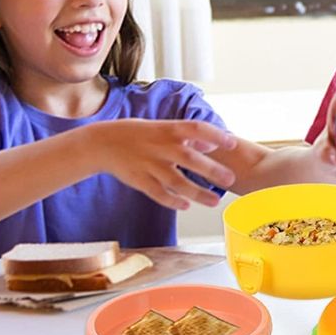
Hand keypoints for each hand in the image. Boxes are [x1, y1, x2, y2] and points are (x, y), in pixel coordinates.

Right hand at [88, 118, 237, 209]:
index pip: (196, 128)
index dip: (215, 135)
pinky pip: (157, 193)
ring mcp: (149, 164)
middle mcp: (160, 146)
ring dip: (197, 193)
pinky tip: (186, 206)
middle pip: (189, 159)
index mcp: (168, 129)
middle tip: (231, 180)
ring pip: (175, 181)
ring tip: (215, 202)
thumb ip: (188, 137)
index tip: (233, 143)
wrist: (103, 143)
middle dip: (211, 170)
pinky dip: (172, 201)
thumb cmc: (141, 134)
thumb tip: (212, 145)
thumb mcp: (164, 128)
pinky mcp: (138, 180)